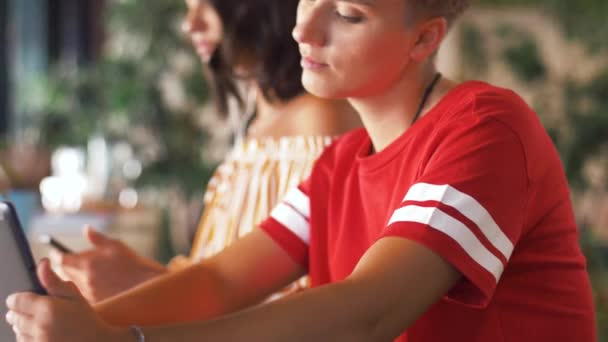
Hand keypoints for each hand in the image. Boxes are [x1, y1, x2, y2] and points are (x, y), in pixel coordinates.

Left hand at [5, 259, 130, 341]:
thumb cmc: (87, 319)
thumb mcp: (74, 296)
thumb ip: (54, 280)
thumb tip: (42, 263)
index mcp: (48, 308)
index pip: (16, 301)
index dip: (17, 298)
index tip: (21, 298)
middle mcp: (40, 326)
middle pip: (14, 317)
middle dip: (18, 312)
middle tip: (28, 310)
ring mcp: (39, 341)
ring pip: (17, 331)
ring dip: (22, 326)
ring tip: (37, 322)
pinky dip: (28, 338)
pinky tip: (40, 333)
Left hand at [50, 226, 166, 301]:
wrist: (147, 286)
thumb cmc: (133, 264)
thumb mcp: (116, 246)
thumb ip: (97, 238)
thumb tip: (86, 229)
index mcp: (87, 263)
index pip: (61, 259)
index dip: (56, 256)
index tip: (55, 253)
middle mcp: (84, 279)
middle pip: (63, 274)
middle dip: (65, 267)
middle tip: (70, 263)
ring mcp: (88, 293)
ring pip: (71, 285)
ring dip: (74, 279)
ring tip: (85, 274)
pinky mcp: (94, 303)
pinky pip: (82, 295)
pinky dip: (83, 289)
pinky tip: (94, 286)